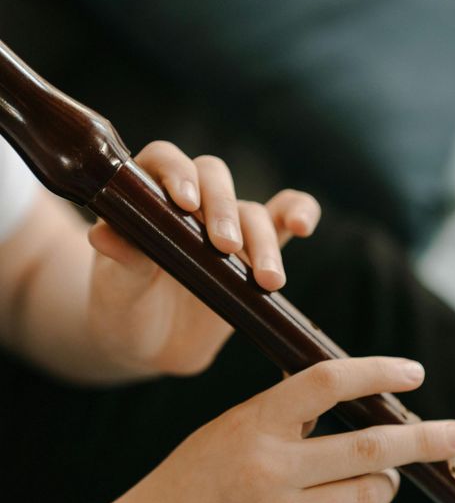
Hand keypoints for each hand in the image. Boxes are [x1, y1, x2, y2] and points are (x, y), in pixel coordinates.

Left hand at [88, 141, 319, 376]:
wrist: (147, 342)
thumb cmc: (123, 304)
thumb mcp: (116, 287)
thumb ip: (119, 260)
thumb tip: (103, 235)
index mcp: (147, 194)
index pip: (163, 160)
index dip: (176, 173)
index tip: (184, 203)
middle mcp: (190, 202)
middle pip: (215, 179)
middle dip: (224, 210)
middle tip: (224, 247)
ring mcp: (226, 225)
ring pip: (252, 212)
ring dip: (264, 240)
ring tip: (266, 280)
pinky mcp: (255, 250)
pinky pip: (285, 218)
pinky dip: (300, 212)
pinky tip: (304, 226)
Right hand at [100, 357, 454, 502]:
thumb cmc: (183, 485)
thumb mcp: (223, 433)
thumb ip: (281, 419)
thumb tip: (348, 399)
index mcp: (253, 424)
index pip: (328, 381)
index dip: (379, 372)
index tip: (416, 374)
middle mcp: (270, 470)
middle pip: (372, 447)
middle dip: (425, 439)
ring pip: (368, 498)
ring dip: (386, 488)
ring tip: (383, 483)